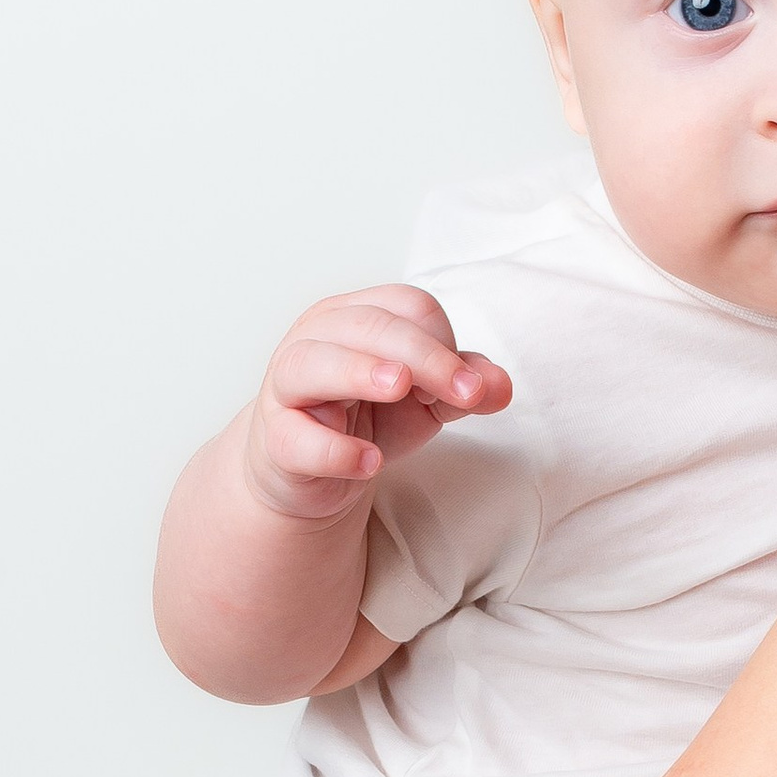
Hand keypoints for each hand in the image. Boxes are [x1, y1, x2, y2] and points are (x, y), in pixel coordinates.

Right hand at [241, 286, 511, 524]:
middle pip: (370, 326)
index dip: (444, 342)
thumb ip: (465, 387)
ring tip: (399, 389)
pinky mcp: (275, 439)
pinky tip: (369, 461)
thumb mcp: (426, 400)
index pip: (407, 306)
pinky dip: (334, 450)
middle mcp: (316, 337)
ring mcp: (287, 387)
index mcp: (356, 315)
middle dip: (424, 356)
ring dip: (359, 372)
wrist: (312, 470)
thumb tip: (501, 386)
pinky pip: (296, 438)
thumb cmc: (368, 416)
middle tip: (464, 392)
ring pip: (313, 364)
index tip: (461, 386)